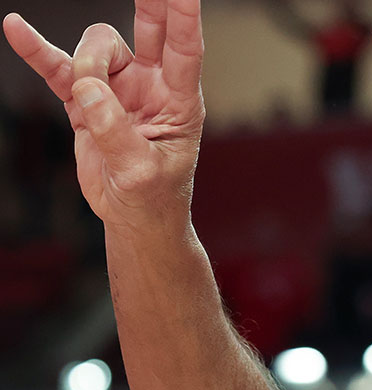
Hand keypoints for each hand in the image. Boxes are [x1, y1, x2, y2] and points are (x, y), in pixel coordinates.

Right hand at [3, 0, 204, 231]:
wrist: (132, 217)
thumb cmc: (153, 197)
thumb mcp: (140, 172)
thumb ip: (115, 131)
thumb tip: (88, 90)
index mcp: (180, 101)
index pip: (185, 50)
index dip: (185, 17)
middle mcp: (152, 86)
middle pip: (149, 29)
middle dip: (150, 2)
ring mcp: (118, 88)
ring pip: (98, 47)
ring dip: (86, 62)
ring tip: (84, 95)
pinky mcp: (85, 98)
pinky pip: (59, 66)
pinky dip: (38, 50)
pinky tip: (17, 28)